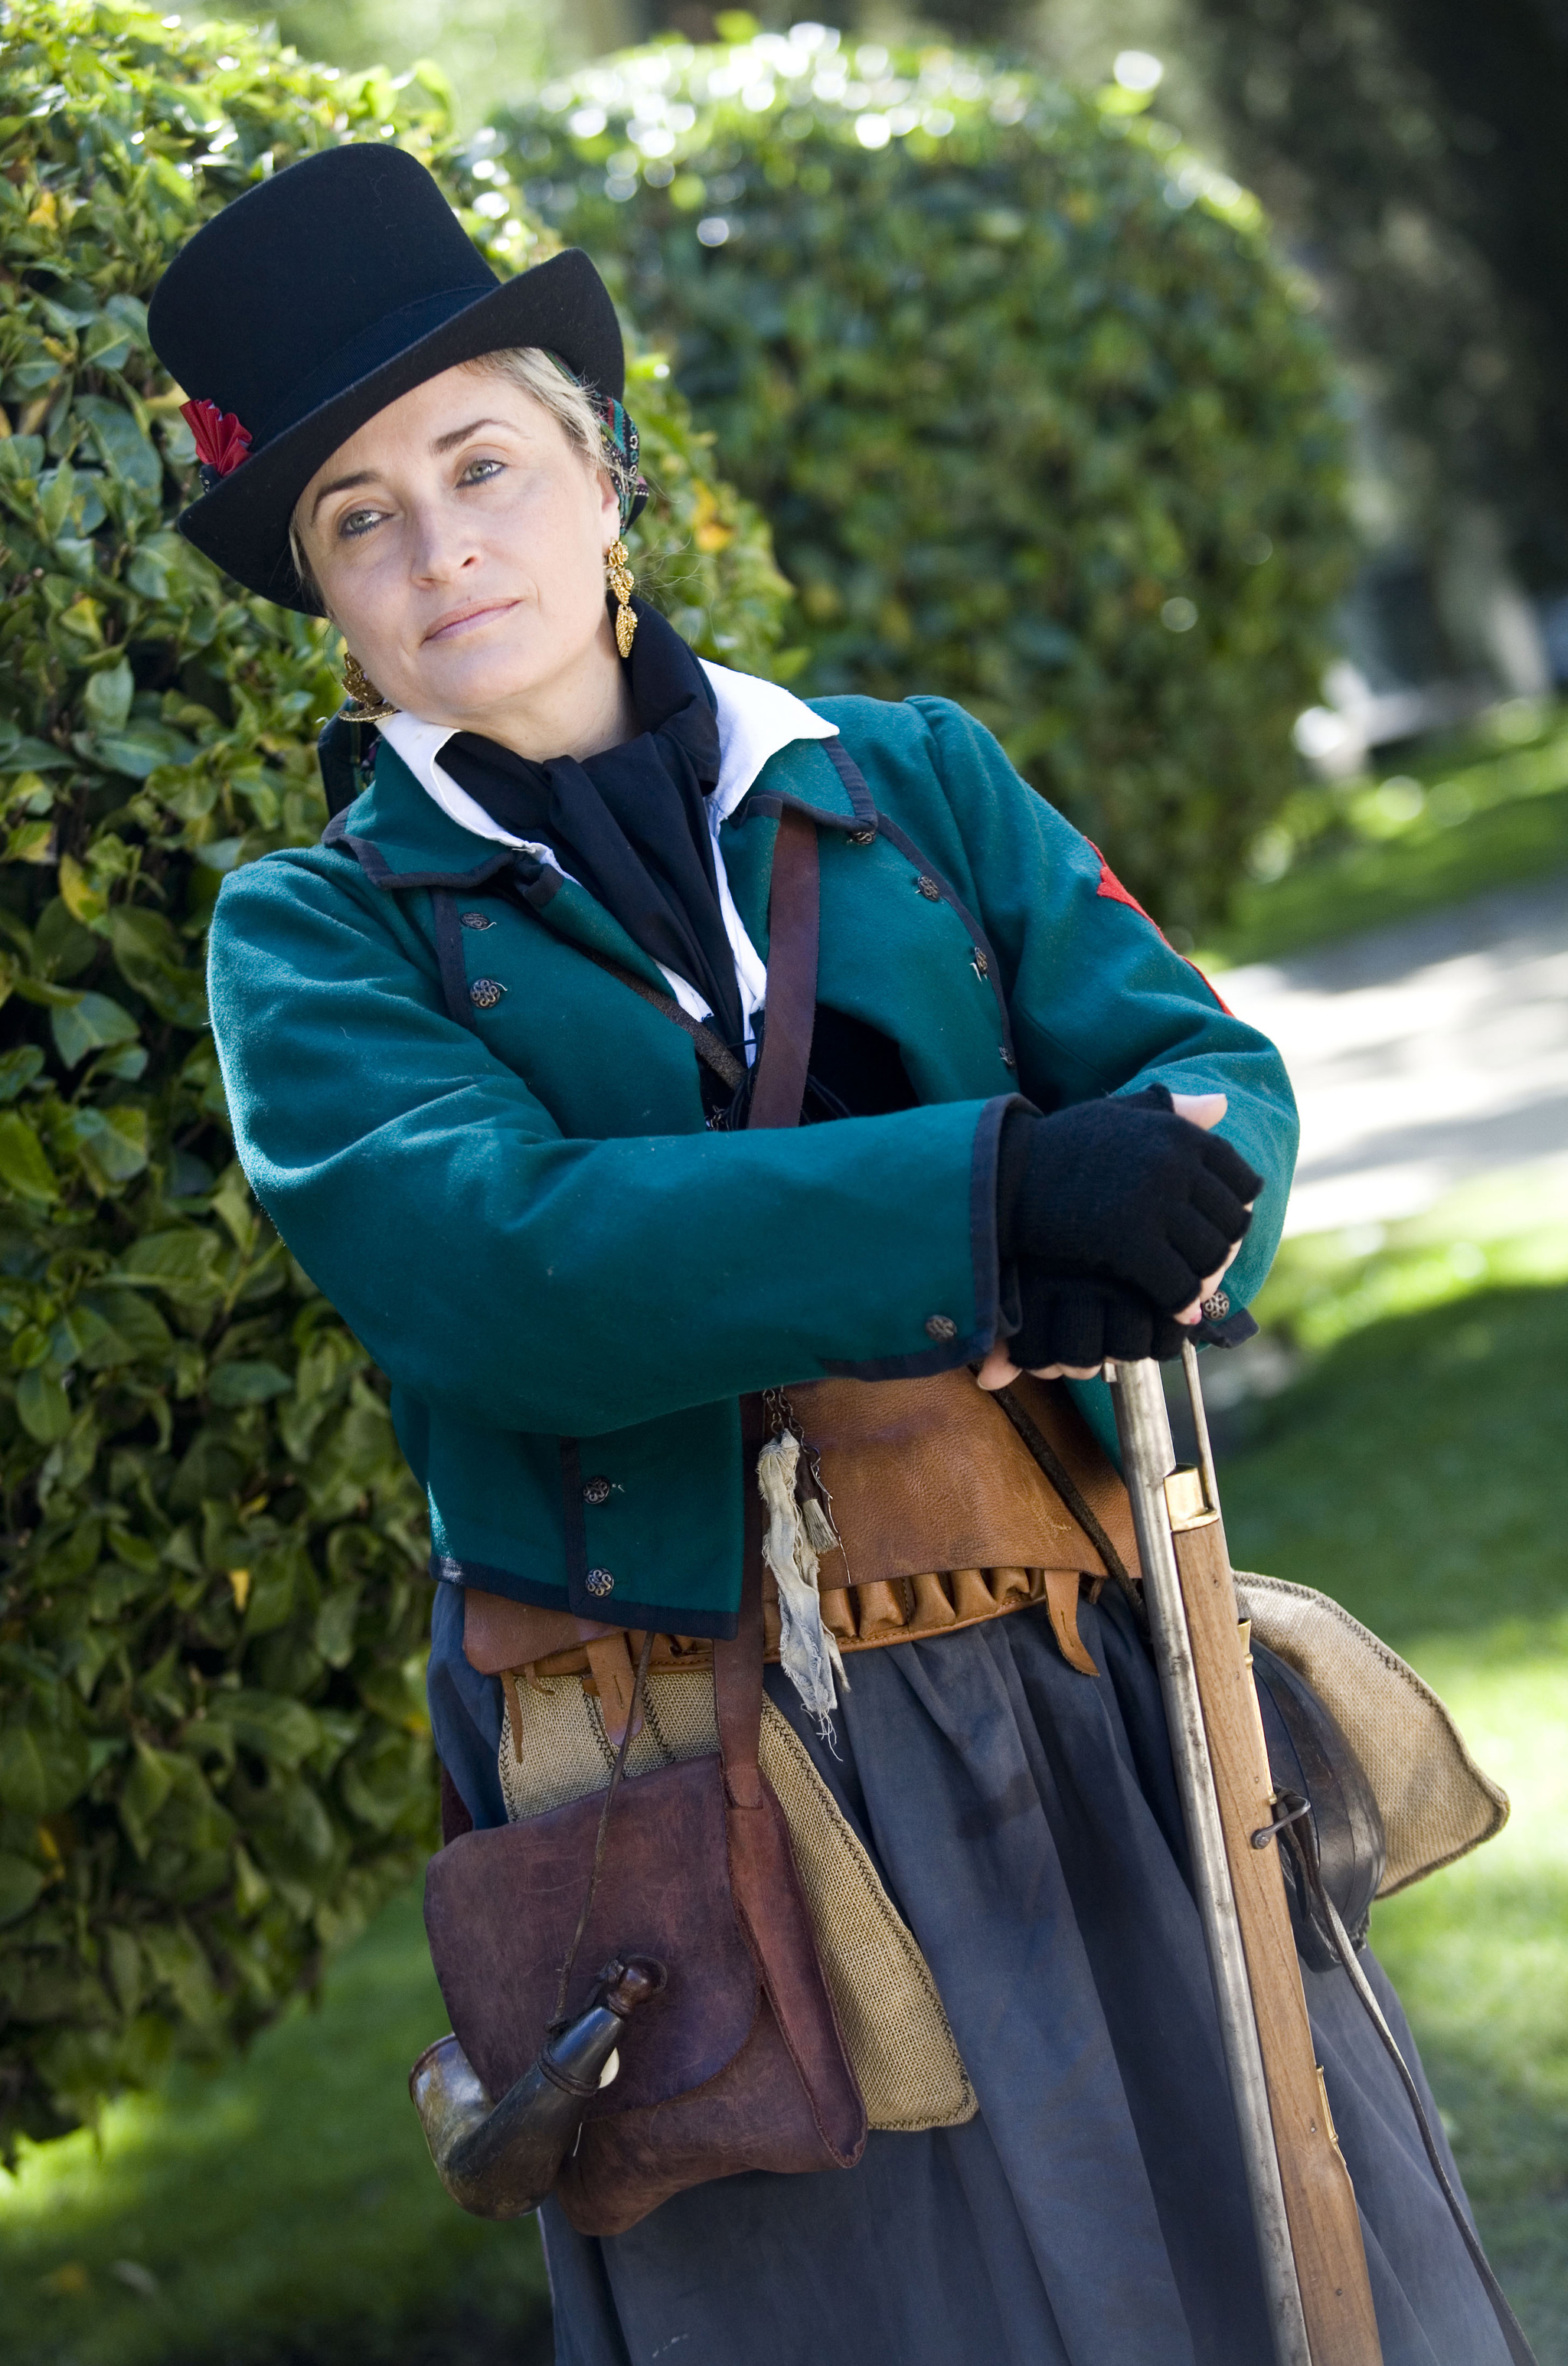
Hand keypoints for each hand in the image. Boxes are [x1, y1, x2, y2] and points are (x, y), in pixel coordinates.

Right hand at [997, 1085, 1260, 1312]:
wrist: (1007, 1176)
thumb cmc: (1061, 1146)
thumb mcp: (1117, 1114)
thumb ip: (1170, 1110)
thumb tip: (1222, 1104)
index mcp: (1177, 1132)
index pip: (1241, 1179)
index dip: (1235, 1210)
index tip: (1218, 1229)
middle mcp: (1174, 1162)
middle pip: (1231, 1222)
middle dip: (1222, 1250)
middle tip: (1205, 1269)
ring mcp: (1154, 1201)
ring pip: (1210, 1257)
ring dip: (1204, 1280)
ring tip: (1190, 1290)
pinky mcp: (1130, 1241)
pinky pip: (1177, 1284)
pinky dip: (1180, 1303)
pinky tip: (1174, 1312)